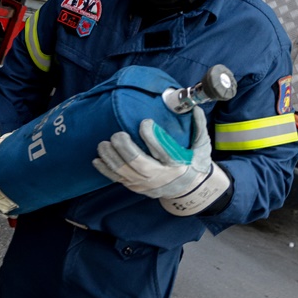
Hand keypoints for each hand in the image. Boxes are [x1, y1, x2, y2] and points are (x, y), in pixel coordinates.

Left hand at [93, 107, 229, 215]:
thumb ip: (198, 127)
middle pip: (139, 164)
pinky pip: (118, 179)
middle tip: (117, 135)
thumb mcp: (201, 147)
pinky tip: (96, 160)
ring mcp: (146, 183)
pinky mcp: (136, 187)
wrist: (189, 190)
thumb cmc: (194, 163)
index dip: (152, 137)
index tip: (144, 122)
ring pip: (125, 172)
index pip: (163, 151)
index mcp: (177, 164)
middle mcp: (160, 176)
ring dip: (111, 158)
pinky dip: (106, 170)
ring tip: (103, 144)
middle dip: (125, 149)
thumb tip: (194, 107)